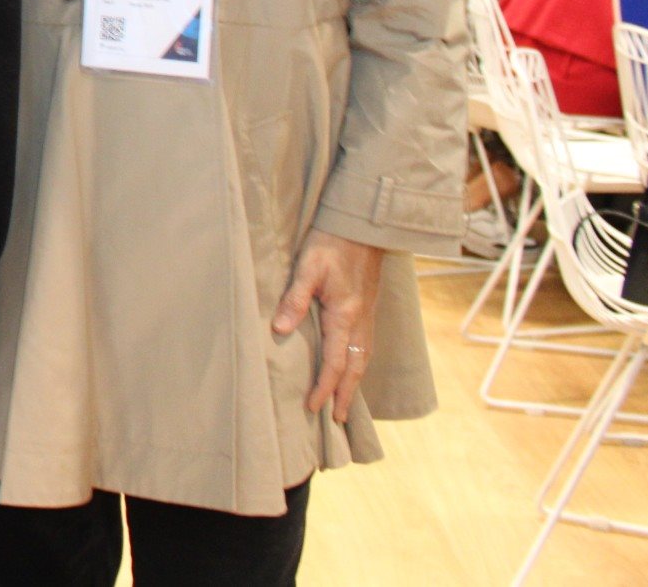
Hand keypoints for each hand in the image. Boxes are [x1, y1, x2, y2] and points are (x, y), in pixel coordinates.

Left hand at [272, 229, 385, 423]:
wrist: (362, 227)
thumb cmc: (331, 244)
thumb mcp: (307, 268)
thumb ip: (294, 299)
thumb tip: (279, 330)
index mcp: (344, 316)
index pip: (334, 363)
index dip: (324, 388)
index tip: (312, 407)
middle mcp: (360, 322)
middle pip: (354, 368)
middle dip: (346, 395)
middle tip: (339, 420)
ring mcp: (367, 317)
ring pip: (363, 359)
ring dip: (355, 382)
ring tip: (346, 402)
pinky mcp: (367, 309)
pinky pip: (365, 346)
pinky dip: (359, 364)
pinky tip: (352, 368)